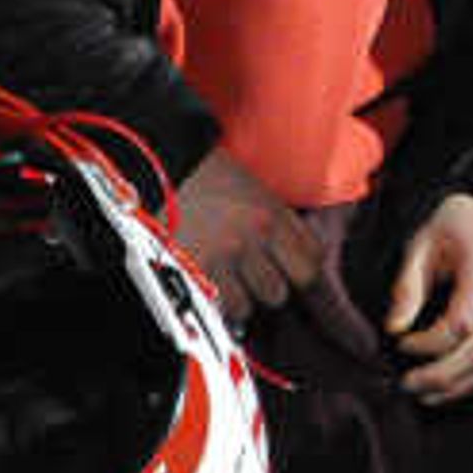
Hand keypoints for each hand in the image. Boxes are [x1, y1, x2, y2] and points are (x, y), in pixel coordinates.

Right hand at [170, 146, 321, 314]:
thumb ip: (281, 222)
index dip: (299, 269)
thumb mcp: (254, 187)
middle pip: (279, 292)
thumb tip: (304, 255)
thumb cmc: (206, 174)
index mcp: (271, 213)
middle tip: (247, 271)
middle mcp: (252, 237)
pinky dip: (212, 302)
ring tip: (221, 277)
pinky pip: (214, 308)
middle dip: (263, 286)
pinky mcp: (194, 269)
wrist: (160, 165)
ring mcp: (222, 257)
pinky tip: (205, 281)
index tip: (287, 267)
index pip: (311, 263)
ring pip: (248, 307)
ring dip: (236, 298)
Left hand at [384, 191, 472, 403]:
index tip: (402, 342)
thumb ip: (408, 285)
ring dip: (461, 388)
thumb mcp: (423, 241)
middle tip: (408, 385)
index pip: (463, 322)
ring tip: (426, 394)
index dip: (429, 342)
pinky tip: (461, 387)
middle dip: (442, 377)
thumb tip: (394, 327)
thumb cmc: (459, 224)